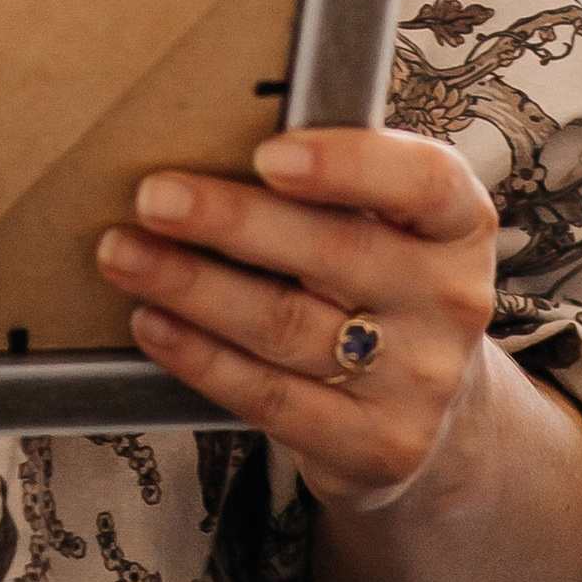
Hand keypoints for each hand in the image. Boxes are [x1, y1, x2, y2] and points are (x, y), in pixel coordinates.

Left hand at [95, 127, 499, 512]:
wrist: (429, 412)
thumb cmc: (380, 285)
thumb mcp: (384, 227)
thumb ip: (329, 187)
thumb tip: (206, 137)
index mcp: (457, 224)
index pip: (421, 182)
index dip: (346, 164)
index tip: (267, 153)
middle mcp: (450, 300)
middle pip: (332, 252)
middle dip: (230, 221)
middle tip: (153, 197)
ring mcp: (419, 380)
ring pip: (286, 324)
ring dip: (191, 286)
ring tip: (124, 254)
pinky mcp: (376, 444)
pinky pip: (272, 395)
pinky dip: (201, 357)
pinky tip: (153, 323)